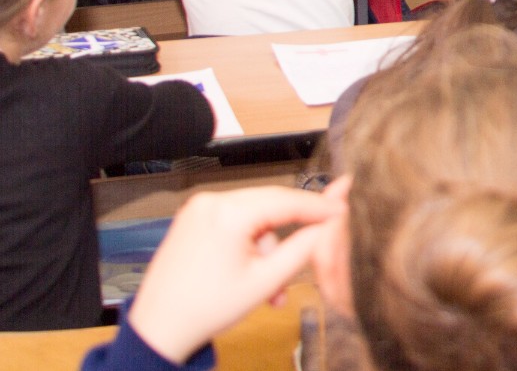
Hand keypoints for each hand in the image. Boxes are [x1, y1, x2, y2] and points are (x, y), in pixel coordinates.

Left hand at [128, 187, 342, 364]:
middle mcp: (211, 201)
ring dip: (268, 246)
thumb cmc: (208, 308)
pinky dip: (248, 242)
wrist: (158, 329)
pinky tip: (250, 271)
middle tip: (312, 253)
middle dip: (291, 234)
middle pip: (270, 205)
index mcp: (229, 213)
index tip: (343, 211)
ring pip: (254, 215)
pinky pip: (234, 220)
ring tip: (270, 286)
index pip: (287, 201)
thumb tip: (330, 226)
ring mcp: (198, 208)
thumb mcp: (266, 281)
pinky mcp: (192, 218)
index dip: (319, 207)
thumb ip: (304, 249)